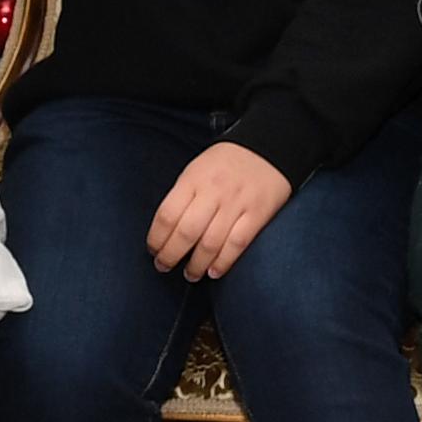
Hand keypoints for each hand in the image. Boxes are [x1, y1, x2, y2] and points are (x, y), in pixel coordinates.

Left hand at [148, 141, 292, 279]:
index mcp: (193, 180)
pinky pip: (237, 244)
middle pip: (186, 232)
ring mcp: (236, 204)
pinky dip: (223, 262)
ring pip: (210, 243)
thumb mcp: (196, 169)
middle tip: (164, 266)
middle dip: (171, 255)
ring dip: (196, 265)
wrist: (268, 147)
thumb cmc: (225, 163)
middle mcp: (213, 192)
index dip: (156, 238)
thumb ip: (182, 196)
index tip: (153, 250)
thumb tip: (165, 231)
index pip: (167, 215)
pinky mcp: (257, 214)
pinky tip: (214, 272)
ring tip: (190, 274)